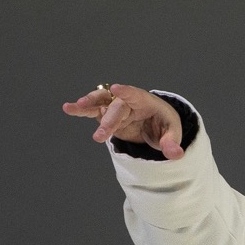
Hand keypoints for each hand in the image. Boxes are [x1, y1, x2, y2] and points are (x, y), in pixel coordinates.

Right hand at [62, 83, 184, 157]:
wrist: (156, 124)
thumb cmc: (165, 125)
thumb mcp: (172, 134)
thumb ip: (172, 144)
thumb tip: (177, 155)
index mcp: (145, 101)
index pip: (135, 95)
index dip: (127, 92)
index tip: (117, 88)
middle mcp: (128, 102)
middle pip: (116, 108)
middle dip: (108, 121)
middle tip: (100, 136)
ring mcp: (116, 107)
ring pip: (100, 102)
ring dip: (87, 105)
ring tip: (72, 108)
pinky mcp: (108, 115)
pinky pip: (94, 111)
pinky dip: (82, 110)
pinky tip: (68, 108)